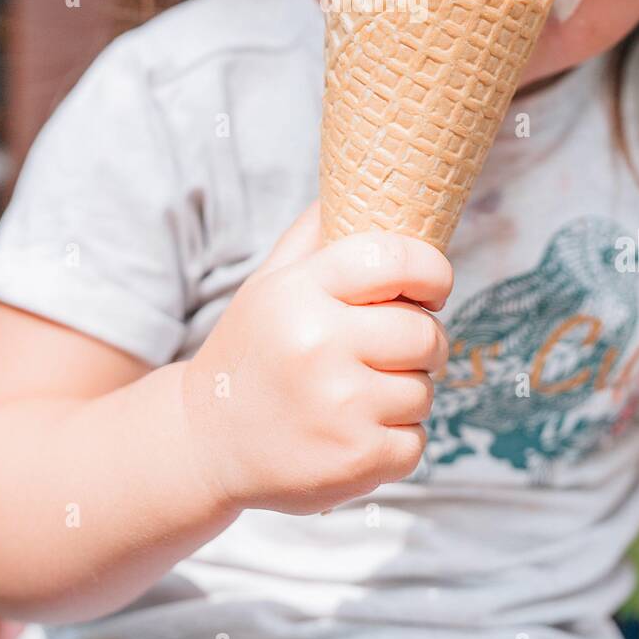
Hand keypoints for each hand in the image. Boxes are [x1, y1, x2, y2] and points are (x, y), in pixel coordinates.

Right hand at [181, 199, 451, 514]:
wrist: (203, 443)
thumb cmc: (251, 352)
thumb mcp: (269, 283)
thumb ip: (316, 234)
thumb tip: (367, 178)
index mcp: (300, 292)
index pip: (394, 259)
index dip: (431, 270)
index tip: (434, 286)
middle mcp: (319, 345)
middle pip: (424, 331)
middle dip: (424, 340)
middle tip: (400, 348)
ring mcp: (340, 407)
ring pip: (425, 389)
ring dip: (408, 393)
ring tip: (362, 393)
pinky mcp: (356, 460)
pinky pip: (417, 441)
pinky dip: (399, 440)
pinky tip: (357, 433)